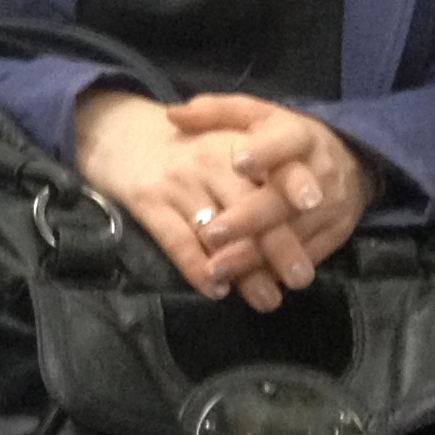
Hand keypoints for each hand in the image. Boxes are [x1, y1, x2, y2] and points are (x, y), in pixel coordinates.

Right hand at [75, 88, 291, 309]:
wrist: (120, 135)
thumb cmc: (188, 144)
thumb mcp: (227, 137)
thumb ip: (265, 165)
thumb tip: (311, 209)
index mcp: (235, 141)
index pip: (271, 159)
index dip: (292, 181)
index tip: (314, 205)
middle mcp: (209, 160)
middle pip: (249, 204)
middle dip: (278, 243)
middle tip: (301, 277)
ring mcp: (178, 183)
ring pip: (217, 231)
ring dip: (245, 270)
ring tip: (268, 298)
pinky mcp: (149, 203)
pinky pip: (177, 242)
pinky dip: (197, 269)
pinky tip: (216, 290)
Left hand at [165, 93, 375, 295]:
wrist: (350, 163)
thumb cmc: (282, 140)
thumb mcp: (255, 116)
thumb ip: (215, 113)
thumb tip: (172, 114)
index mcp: (299, 136)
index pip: (286, 142)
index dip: (266, 152)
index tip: (239, 164)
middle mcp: (320, 171)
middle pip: (285, 197)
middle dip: (250, 217)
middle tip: (213, 233)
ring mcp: (332, 205)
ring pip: (293, 233)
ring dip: (255, 254)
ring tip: (219, 269)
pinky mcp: (337, 233)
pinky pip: (306, 256)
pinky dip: (274, 270)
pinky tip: (244, 283)